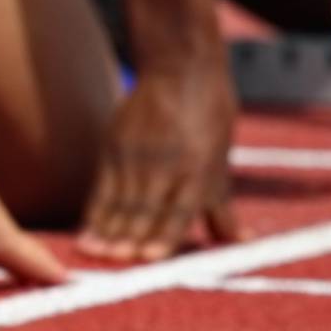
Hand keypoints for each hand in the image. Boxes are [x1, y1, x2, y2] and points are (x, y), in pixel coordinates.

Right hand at [79, 59, 243, 261]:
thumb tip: (242, 241)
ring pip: (120, 200)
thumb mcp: (221, 160)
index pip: (177, 210)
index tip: (147, 258)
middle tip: (114, 262)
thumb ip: (222, 206)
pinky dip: (96, 211)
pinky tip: (88, 231)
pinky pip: (103, 186)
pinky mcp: (114, 147)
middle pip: (144, 209)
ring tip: (95, 253)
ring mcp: (136, 155)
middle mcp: (165, 164)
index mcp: (197, 168)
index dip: (162, 236)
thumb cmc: (209, 116)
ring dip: (107, 230)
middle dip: (128, 238)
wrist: (180, 69)